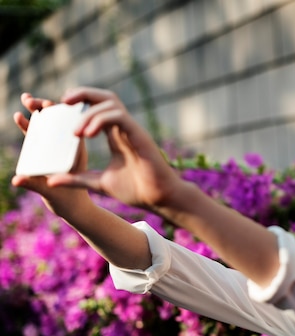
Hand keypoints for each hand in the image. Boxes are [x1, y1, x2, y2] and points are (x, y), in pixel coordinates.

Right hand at [12, 93, 90, 216]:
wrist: (72, 209)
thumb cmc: (68, 201)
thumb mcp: (52, 192)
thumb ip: (35, 184)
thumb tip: (16, 179)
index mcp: (76, 152)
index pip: (70, 126)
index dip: (60, 113)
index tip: (48, 106)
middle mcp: (67, 147)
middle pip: (58, 121)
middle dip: (45, 108)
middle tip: (32, 101)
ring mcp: (57, 149)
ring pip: (48, 126)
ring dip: (36, 113)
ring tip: (26, 99)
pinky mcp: (47, 153)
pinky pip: (39, 136)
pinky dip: (29, 126)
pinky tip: (19, 117)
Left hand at [19, 87, 183, 210]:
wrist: (158, 198)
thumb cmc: (136, 190)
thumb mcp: (98, 183)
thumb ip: (76, 179)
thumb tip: (51, 181)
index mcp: (115, 135)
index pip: (96, 107)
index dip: (79, 103)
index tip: (60, 109)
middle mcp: (123, 128)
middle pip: (104, 97)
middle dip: (83, 93)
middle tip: (64, 102)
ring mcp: (132, 130)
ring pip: (110, 103)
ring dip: (89, 113)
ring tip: (76, 133)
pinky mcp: (139, 135)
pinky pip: (119, 116)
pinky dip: (101, 120)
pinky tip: (88, 135)